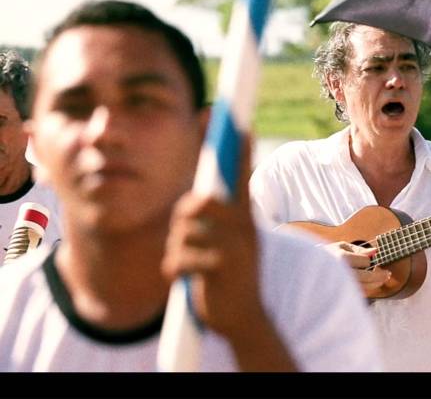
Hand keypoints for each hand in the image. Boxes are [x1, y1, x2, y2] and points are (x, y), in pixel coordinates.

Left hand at [161, 135, 263, 339]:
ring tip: (186, 263)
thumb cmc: (228, 275)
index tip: (242, 124)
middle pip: (198, 202)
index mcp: (245, 218)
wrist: (243, 318)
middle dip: (182, 218)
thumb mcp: (226, 243)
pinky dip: (174, 269)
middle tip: (186, 236)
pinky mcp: (222, 268)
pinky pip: (181, 257)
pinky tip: (182, 278)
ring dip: (176, 249)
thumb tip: (190, 201)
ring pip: (185, 231)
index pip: (241, 177)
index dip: (241, 150)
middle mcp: (244, 227)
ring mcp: (235, 247)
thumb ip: (211, 220)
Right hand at [324, 241, 390, 296]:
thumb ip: (359, 250)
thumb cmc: (326, 254)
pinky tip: (372, 285)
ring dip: (375, 284)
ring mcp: (339, 285)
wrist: (308, 269)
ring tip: (383, 279)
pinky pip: (356, 294)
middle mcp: (340, 273)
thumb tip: (375, 251)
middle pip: (366, 277)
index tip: (368, 259)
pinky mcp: (338, 295)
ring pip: (363, 288)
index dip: (369, 260)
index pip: (365, 262)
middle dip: (379, 276)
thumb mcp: (341, 246)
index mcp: (340, 258)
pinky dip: (367, 290)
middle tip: (387, 274)